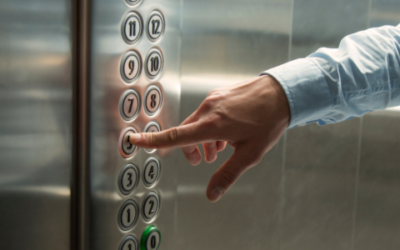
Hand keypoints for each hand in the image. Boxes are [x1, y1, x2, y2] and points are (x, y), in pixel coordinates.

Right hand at [130, 75, 289, 201]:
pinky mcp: (218, 94)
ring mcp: (213, 99)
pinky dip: (209, 127)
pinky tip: (225, 134)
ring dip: (201, 139)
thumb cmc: (267, 122)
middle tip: (202, 161)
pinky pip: (206, 113)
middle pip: (185, 132)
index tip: (135, 140)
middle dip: (189, 149)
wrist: (280, 92)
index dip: (153, 140)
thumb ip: (227, 174)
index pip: (176, 136)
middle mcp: (208, 109)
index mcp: (212, 125)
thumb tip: (212, 194)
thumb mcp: (249, 154)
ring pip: (196, 123)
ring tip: (218, 150)